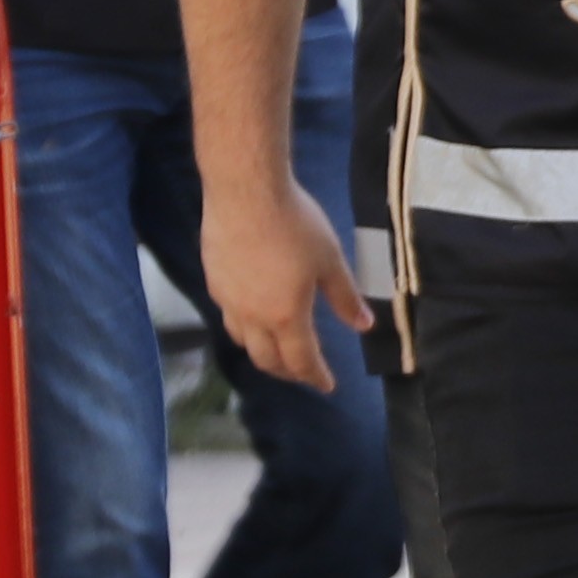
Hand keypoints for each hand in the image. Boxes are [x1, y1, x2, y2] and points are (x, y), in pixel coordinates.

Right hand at [202, 172, 368, 394]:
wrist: (245, 191)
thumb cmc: (294, 223)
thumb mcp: (329, 259)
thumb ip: (345, 296)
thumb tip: (364, 325)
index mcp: (286, 316)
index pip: (301, 361)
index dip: (315, 377)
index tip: (326, 386)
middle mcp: (252, 317)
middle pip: (266, 360)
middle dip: (287, 372)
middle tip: (302, 372)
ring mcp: (228, 299)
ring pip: (242, 341)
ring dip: (261, 352)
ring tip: (275, 348)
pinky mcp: (213, 279)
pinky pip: (228, 316)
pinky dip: (244, 327)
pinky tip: (251, 313)